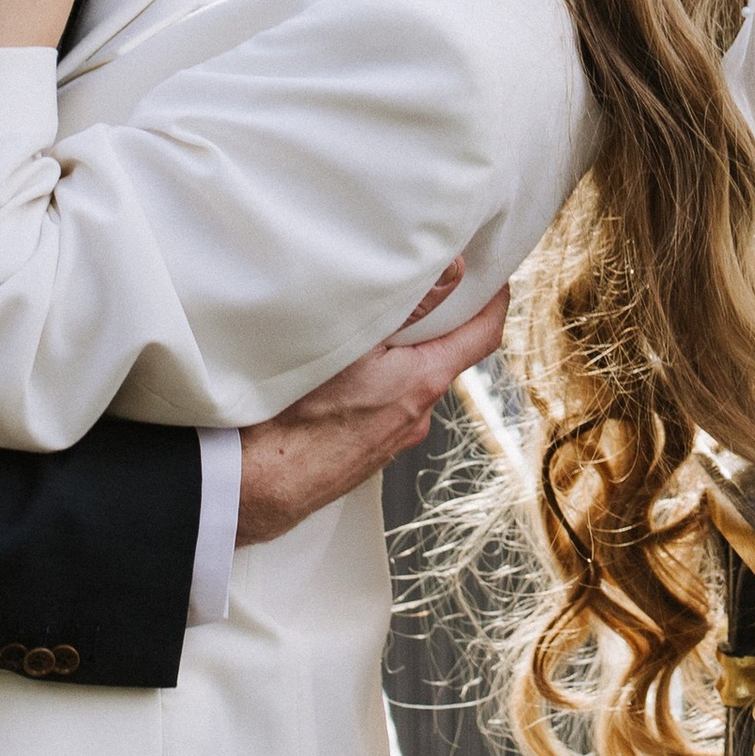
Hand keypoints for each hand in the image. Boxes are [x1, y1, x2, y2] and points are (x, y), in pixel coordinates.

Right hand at [235, 272, 510, 547]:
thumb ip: (411, 306)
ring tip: (368, 330)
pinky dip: (379, 382)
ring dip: (401, 355)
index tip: (494, 274)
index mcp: (424, 381)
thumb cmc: (298, 414)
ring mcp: (396, 436)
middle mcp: (419, 413)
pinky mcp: (372, 450)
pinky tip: (343, 374)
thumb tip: (453, 272)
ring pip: (411, 380)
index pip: (483, 334)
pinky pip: (387, 404)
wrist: (259, 483)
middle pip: (446, 355)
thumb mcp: (355, 343)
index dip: (494, 299)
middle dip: (437, 323)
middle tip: (418, 288)